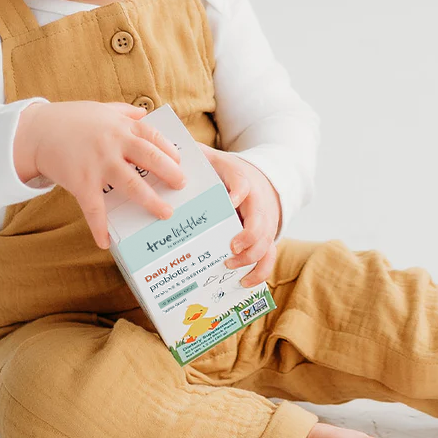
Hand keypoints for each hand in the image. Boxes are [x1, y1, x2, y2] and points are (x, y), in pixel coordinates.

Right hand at [14, 101, 185, 248]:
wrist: (35, 131)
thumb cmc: (71, 119)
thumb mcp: (102, 109)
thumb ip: (125, 113)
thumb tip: (146, 114)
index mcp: (121, 126)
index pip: (153, 137)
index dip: (169, 150)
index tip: (180, 162)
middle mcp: (114, 144)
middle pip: (150, 159)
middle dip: (170, 173)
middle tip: (182, 185)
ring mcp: (99, 164)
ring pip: (131, 185)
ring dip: (150, 201)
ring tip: (165, 213)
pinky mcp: (81, 182)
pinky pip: (94, 208)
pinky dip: (99, 227)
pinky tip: (106, 242)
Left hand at [198, 142, 281, 287]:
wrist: (261, 180)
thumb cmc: (229, 173)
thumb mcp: (215, 159)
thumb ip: (197, 156)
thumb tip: (169, 154)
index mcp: (242, 180)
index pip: (243, 183)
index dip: (239, 191)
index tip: (231, 199)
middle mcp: (257, 204)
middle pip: (260, 221)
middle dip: (248, 237)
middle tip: (230, 248)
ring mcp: (264, 223)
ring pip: (266, 243)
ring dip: (251, 258)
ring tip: (230, 266)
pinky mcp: (266, 239)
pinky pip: (268, 258)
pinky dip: (260, 272)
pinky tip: (243, 283)